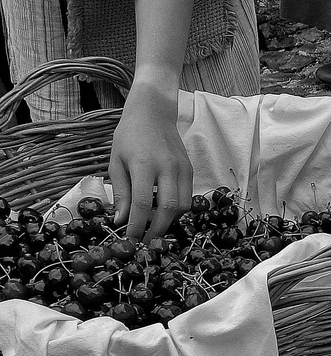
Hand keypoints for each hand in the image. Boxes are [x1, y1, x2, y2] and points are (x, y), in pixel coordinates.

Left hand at [109, 80, 192, 240]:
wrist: (153, 112)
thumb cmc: (129, 136)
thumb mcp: (116, 162)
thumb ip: (120, 192)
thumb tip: (121, 221)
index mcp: (144, 164)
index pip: (141, 203)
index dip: (136, 226)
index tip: (130, 240)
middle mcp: (166, 167)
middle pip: (167, 208)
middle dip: (156, 230)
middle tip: (146, 243)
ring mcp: (182, 168)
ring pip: (182, 206)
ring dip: (169, 221)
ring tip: (154, 227)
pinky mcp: (190, 169)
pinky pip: (188, 197)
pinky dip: (177, 210)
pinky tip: (164, 212)